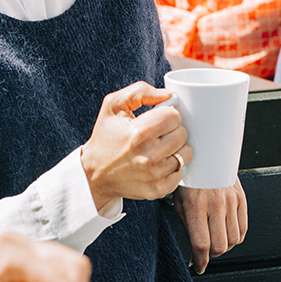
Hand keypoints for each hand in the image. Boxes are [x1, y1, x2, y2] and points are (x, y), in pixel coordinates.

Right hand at [81, 82, 189, 209]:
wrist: (95, 173)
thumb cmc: (106, 137)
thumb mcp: (113, 105)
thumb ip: (140, 92)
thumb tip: (169, 95)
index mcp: (139, 132)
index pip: (175, 116)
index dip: (166, 115)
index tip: (157, 119)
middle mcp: (148, 155)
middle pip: (182, 134)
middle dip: (172, 131)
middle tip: (157, 134)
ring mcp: (154, 175)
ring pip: (185, 154)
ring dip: (175, 149)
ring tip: (158, 148)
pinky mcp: (157, 190)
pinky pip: (181, 173)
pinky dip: (173, 167)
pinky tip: (159, 163)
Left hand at [174, 179, 247, 273]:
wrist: (206, 155)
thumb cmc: (189, 178)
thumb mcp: (179, 201)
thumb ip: (187, 225)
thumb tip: (193, 251)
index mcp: (195, 205)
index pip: (201, 244)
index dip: (200, 261)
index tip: (198, 266)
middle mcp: (215, 204)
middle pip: (219, 246)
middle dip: (211, 255)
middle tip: (205, 252)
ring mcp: (230, 201)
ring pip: (233, 240)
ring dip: (224, 246)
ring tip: (216, 240)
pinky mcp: (241, 198)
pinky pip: (243, 228)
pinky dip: (236, 236)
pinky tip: (226, 233)